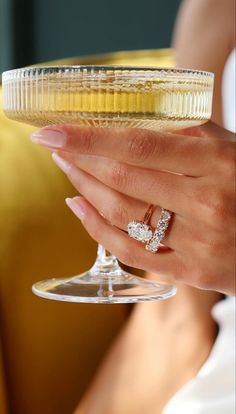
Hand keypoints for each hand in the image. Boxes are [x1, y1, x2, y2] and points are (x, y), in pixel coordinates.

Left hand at [31, 122, 235, 294]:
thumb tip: (135, 119)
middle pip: (124, 180)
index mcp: (219, 163)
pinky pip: (131, 250)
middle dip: (81, 161)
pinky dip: (97, 228)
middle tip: (58, 147)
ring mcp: (198, 241)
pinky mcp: (191, 270)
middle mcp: (207, 202)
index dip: (91, 137)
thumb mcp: (231, 148)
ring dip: (85, 190)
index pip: (140, 144)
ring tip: (68, 171)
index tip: (55, 131)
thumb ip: (188, 132)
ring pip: (122, 214)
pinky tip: (81, 207)